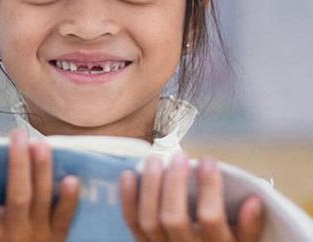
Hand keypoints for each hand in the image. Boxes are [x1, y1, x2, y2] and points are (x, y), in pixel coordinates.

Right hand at [0, 129, 80, 241]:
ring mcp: (39, 235)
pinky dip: (69, 201)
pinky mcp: (57, 238)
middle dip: (18, 164)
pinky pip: (65, 219)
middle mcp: (14, 233)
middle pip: (18, 195)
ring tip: (41, 143)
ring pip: (42, 200)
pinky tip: (72, 178)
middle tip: (18, 134)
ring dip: (42, 172)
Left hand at [120, 153, 263, 241]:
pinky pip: (132, 224)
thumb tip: (255, 199)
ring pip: (149, 219)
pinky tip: (129, 174)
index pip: (211, 218)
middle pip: (174, 217)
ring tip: (155, 159)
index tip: (209, 160)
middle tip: (179, 156)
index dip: (210, 188)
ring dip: (150, 186)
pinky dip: (128, 198)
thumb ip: (249, 227)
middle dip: (174, 183)